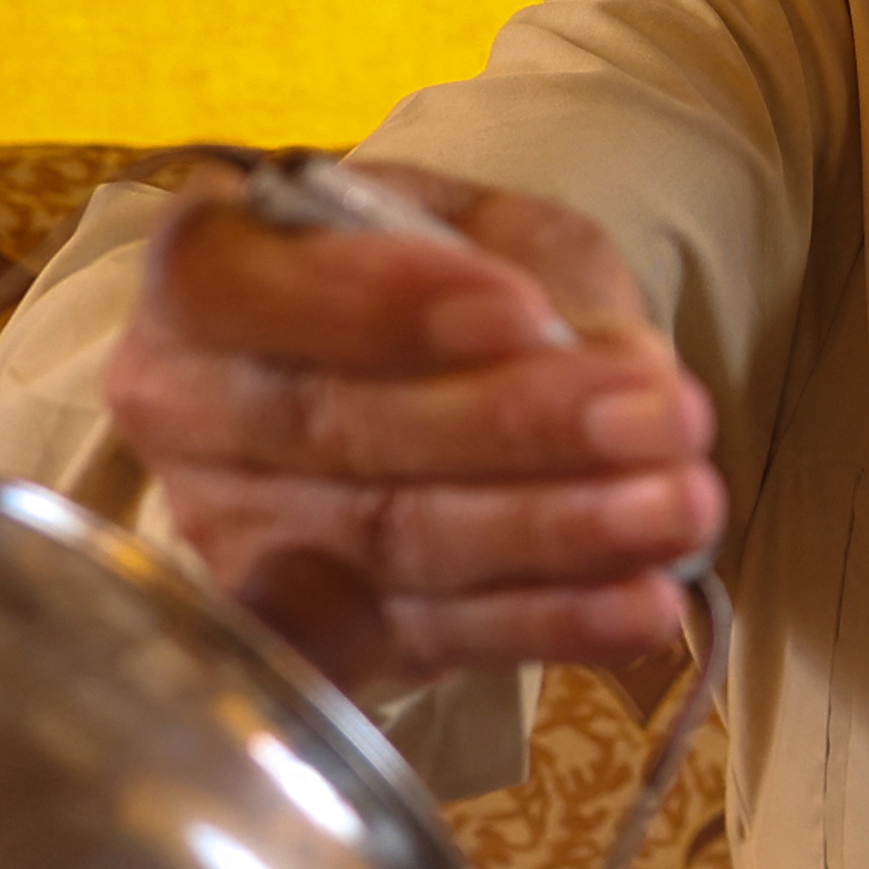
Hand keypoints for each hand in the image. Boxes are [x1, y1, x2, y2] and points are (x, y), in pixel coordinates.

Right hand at [92, 154, 723, 692]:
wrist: (401, 386)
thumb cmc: (439, 285)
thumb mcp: (491, 232)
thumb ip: (543, 275)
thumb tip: (619, 368)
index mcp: (201, 274)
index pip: (253, 291)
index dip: (388, 308)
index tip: (525, 314)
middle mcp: (188, 408)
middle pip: (341, 427)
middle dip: (518, 427)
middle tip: (661, 420)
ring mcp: (239, 534)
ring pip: (395, 539)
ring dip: (556, 530)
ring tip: (681, 508)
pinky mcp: (317, 632)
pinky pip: (433, 635)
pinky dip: (549, 623)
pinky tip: (641, 607)